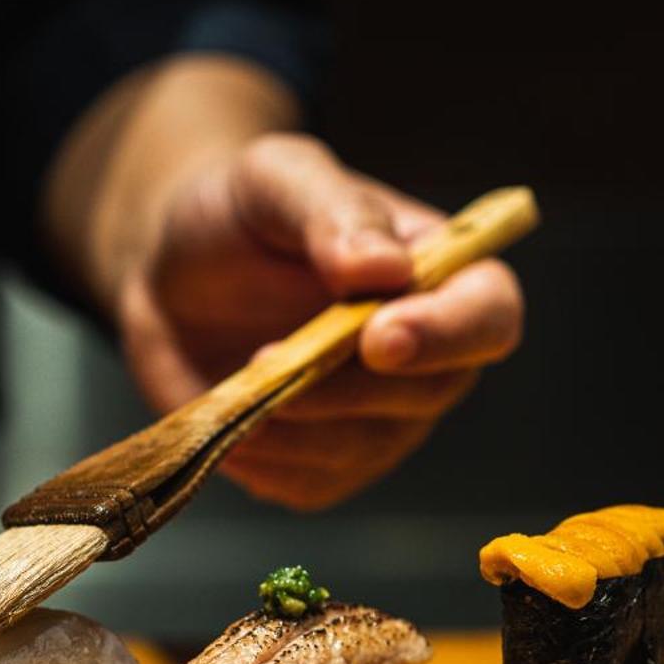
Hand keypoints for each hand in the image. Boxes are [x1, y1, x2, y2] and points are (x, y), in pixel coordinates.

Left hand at [116, 133, 523, 509]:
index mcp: (441, 273)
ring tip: (232, 381)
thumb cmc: (240, 215)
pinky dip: (263, 458)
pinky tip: (226, 411)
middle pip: (432, 393)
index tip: (377, 337)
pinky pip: (311, 484)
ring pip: (366, 447)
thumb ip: (332, 213)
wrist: (174, 276)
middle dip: (346, 386)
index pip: (490, 316)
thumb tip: (383, 267)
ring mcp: (384, 418)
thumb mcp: (276, 179)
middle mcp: (430, 355)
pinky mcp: (327, 464)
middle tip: (264, 358)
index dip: (447, 335)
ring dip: (294, 424)